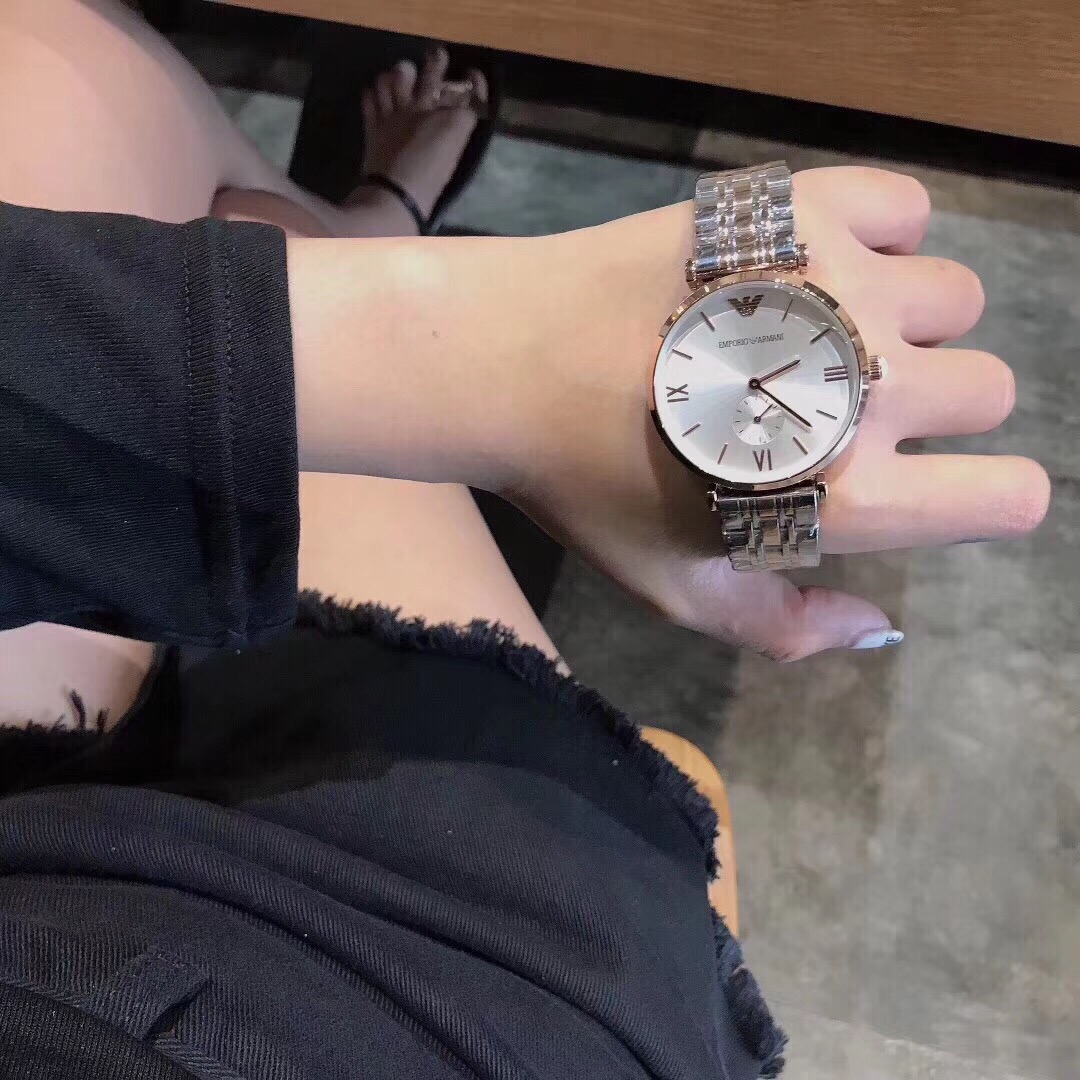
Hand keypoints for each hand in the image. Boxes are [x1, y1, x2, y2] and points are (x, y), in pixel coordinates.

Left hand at [511, 167, 1048, 659]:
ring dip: (908, 321)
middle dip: (939, 408)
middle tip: (846, 405)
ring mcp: (844, 286)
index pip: (1008, 498)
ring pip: (956, 298)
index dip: (992, 496)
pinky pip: (907, 207)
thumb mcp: (677, 591)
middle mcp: (869, 388)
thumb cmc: (588, 487)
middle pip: (990, 388)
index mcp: (844, 495)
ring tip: (821, 332)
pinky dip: (878, 235)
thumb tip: (886, 625)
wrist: (508, 359)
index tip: (947, 483)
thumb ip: (787, 626)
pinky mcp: (806, 209)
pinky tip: (814, 267)